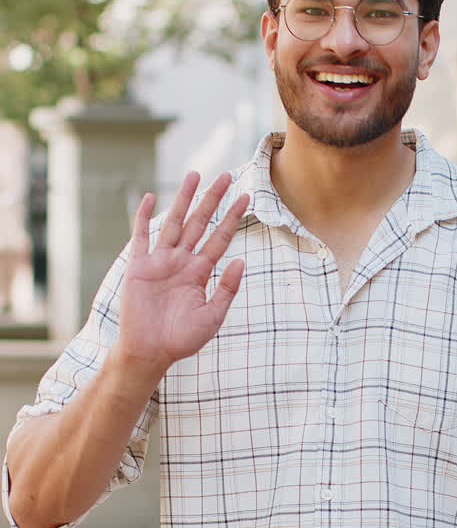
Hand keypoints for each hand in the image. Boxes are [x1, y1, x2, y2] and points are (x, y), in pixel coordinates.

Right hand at [117, 171, 248, 375]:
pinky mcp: (138, 266)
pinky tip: (150, 198)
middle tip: (225, 176)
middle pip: (200, 223)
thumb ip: (226, 289)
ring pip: (174, 223)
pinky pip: (141, 237)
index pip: (219, 238)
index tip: (246, 197)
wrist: (150, 352)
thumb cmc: (182, 339)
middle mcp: (181, 262)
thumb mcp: (212, 316)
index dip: (232, 218)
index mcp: (200, 272)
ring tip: (195, 175)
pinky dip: (144, 217)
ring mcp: (160, 262)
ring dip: (184, 199)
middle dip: (212, 200)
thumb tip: (240, 261)